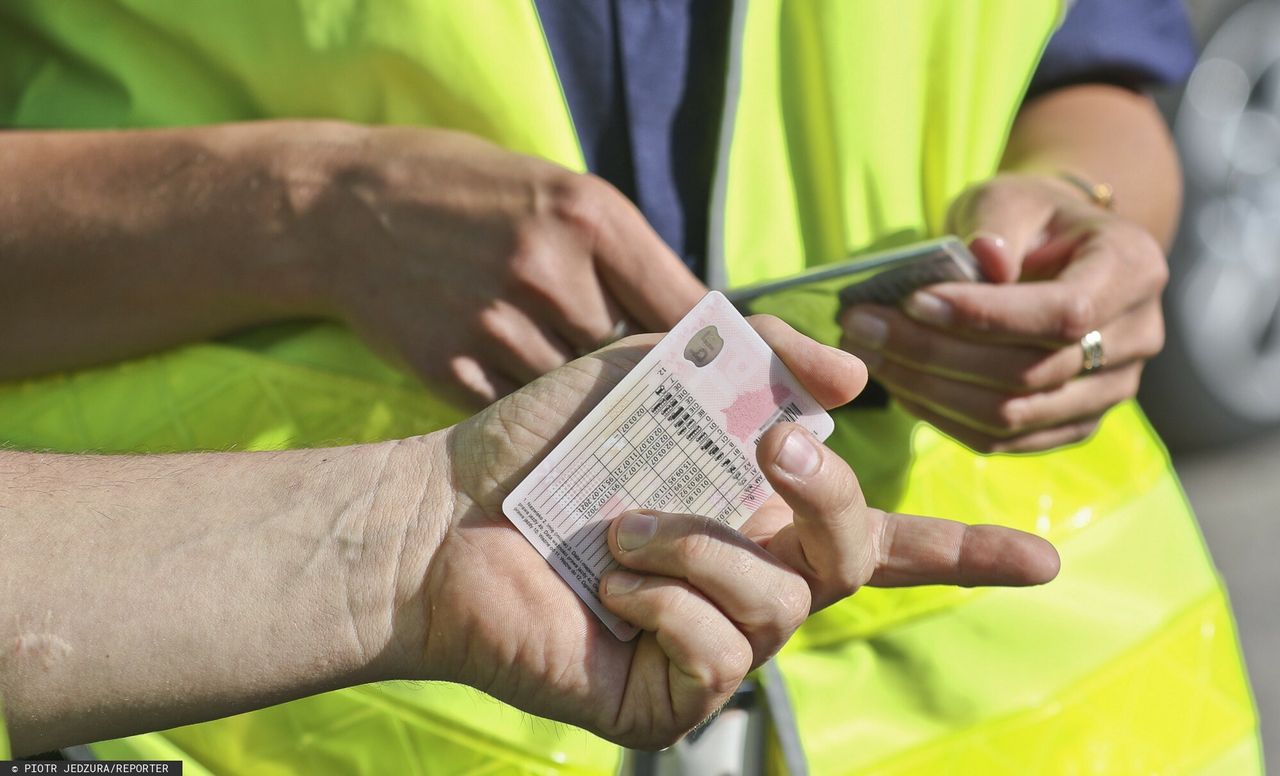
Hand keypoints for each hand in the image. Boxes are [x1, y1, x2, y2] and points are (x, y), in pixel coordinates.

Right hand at [297, 124, 705, 405]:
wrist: (338, 211)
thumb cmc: (459, 192)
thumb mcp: (551, 190)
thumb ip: (617, 252)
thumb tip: (686, 326)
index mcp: (589, 215)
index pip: (682, 306)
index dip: (708, 350)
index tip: (721, 376)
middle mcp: (549, 270)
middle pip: (632, 359)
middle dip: (635, 371)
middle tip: (632, 379)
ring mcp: (498, 325)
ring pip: (577, 394)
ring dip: (578, 394)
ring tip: (554, 370)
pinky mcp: (453, 369)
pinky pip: (520, 410)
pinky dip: (526, 407)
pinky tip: (509, 380)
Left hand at [393, 316, 1058, 748]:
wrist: (445, 513)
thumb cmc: (545, 447)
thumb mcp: (654, 369)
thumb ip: (752, 356)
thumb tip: (854, 379)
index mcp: (758, 521)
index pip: (883, 541)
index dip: (967, 553)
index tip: (1044, 562)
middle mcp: (751, 586)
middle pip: (857, 560)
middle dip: (827, 496)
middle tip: (767, 452)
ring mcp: (714, 647)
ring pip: (780, 604)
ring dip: (701, 544)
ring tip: (624, 529)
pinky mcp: (671, 699)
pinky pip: (719, 652)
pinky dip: (667, 599)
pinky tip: (613, 586)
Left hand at [839, 173, 1167, 452]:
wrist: (1057, 251)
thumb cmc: (1029, 219)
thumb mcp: (1011, 195)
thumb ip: (997, 222)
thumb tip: (983, 259)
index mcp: (1132, 270)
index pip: (1064, 314)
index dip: (984, 316)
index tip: (913, 301)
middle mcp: (1136, 338)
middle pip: (1030, 372)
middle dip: (935, 353)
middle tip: (863, 328)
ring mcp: (1109, 391)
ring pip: (1012, 415)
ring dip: (929, 390)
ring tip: (870, 354)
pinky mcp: (1071, 424)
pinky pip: (1002, 440)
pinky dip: (942, 417)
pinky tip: (898, 384)